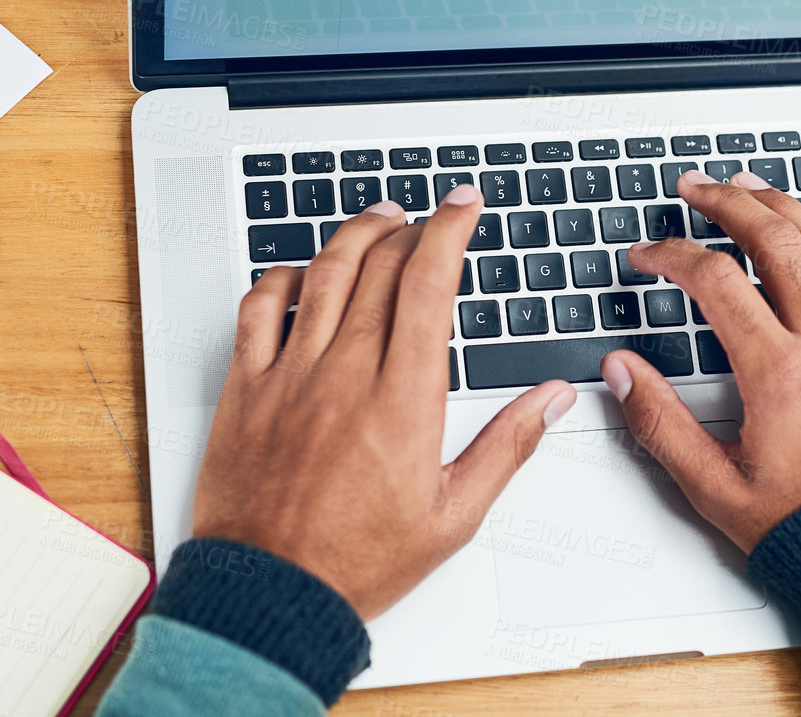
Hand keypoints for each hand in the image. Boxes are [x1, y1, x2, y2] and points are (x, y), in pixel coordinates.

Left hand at [193, 185, 576, 618]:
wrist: (270, 595)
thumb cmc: (357, 562)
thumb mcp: (455, 515)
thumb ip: (508, 446)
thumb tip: (552, 399)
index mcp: (404, 396)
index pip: (430, 282)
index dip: (450, 229)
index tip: (464, 206)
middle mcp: (346, 372)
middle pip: (382, 265)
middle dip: (414, 227)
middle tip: (431, 219)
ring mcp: (291, 375)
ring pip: (324, 273)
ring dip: (356, 234)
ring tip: (379, 219)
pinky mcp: (248, 389)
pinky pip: (259, 309)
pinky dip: (283, 277)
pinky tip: (301, 273)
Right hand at [600, 170, 800, 551]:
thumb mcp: (715, 489)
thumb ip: (660, 424)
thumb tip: (621, 373)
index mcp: (778, 372)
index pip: (713, 281)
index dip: (669, 255)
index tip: (646, 255)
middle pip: (774, 240)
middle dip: (727, 202)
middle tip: (695, 188)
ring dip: (786, 208)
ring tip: (754, 188)